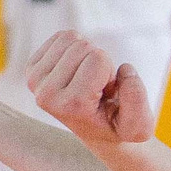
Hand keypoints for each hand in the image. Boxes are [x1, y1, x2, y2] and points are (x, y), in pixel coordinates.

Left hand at [25, 30, 155, 152]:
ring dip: (86, 54)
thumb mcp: (139, 125)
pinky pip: (59, 36)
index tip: (106, 93)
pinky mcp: (32, 69)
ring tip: (87, 80)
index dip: (110, 71)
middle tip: (97, 87)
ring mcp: (36, 81)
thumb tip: (124, 69)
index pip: (98, 58)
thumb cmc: (119, 126)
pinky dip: (74, 48)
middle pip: (83, 46)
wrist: (98, 133)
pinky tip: (76, 71)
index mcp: (72, 105)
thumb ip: (138, 101)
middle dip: (98, 61)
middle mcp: (46, 95)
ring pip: (70, 37)